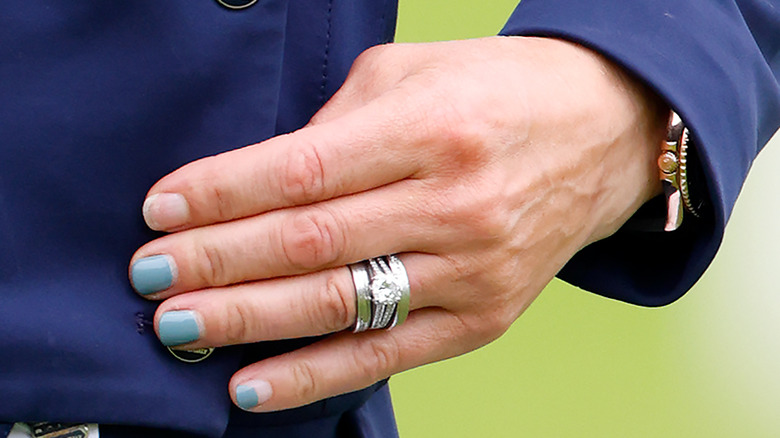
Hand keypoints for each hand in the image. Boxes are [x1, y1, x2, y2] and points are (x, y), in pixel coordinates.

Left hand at [130, 37, 666, 411]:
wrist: (603, 133)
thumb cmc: (497, 93)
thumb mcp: (411, 76)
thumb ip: (331, 127)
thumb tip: (256, 183)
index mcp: (430, 129)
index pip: (301, 171)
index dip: (222, 193)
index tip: (162, 210)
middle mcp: (454, 203)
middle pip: (310, 243)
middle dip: (218, 263)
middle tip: (148, 277)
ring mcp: (473, 269)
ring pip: (339, 304)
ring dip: (249, 320)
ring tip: (179, 326)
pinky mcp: (484, 317)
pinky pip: (387, 355)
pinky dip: (315, 376)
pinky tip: (251, 387)